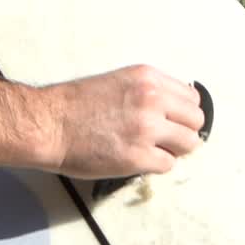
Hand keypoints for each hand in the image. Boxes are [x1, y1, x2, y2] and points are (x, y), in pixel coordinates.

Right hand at [43, 65, 205, 178]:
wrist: (49, 124)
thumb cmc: (74, 105)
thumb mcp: (117, 82)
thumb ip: (147, 91)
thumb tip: (170, 109)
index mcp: (148, 78)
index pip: (191, 97)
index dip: (183, 113)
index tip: (175, 121)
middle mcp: (152, 100)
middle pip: (195, 121)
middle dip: (183, 131)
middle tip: (166, 139)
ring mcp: (147, 129)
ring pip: (189, 144)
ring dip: (174, 150)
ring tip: (154, 151)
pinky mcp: (139, 157)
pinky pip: (168, 165)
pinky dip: (157, 165)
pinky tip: (139, 160)